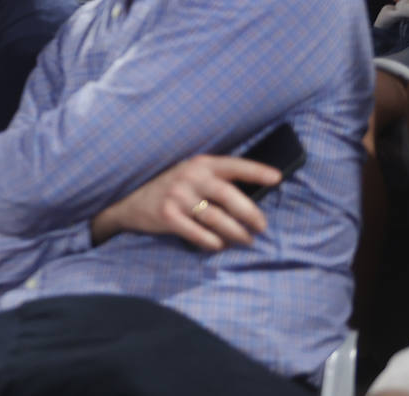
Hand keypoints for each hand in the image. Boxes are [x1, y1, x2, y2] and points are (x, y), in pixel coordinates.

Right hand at [92, 155, 281, 250]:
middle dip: (250, 214)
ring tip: (246, 239)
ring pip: (216, 218)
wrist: (130, 201)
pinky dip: (213, 243)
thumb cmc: (172, 189)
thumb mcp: (191, 175)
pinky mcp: (167, 215)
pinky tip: (220, 245)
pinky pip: (199, 234)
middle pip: (228, 196)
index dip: (256, 170)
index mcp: (200, 163)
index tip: (277, 177)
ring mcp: (177, 196)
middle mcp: (189, 176)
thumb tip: (254, 198)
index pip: (233, 165)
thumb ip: (216, 180)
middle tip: (262, 226)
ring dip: (236, 233)